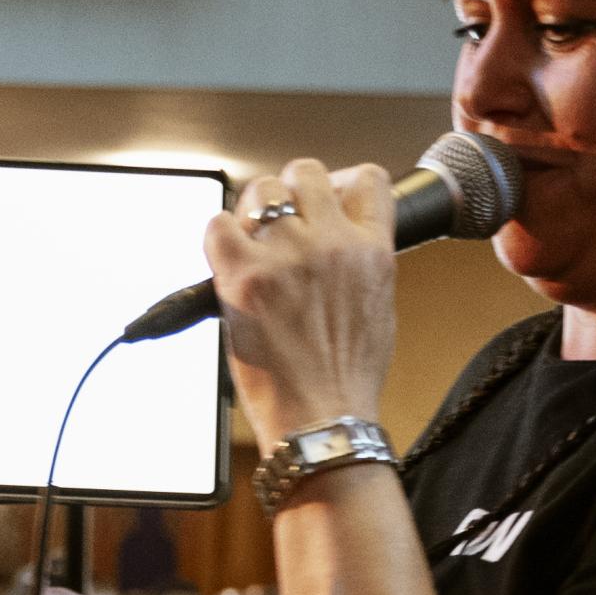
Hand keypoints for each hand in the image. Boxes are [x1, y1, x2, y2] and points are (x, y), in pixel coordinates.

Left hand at [206, 158, 397, 449]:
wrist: (322, 421)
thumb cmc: (346, 380)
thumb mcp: (378, 310)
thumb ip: (360, 264)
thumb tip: (336, 241)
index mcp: (374, 252)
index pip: (368, 179)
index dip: (341, 182)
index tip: (327, 199)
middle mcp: (333, 244)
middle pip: (305, 173)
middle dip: (289, 194)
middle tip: (277, 228)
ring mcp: (288, 257)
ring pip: (261, 192)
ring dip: (251, 214)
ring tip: (251, 250)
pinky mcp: (245, 277)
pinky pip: (218, 224)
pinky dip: (218, 239)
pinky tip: (227, 266)